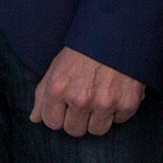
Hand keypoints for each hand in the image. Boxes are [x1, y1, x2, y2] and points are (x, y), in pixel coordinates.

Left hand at [30, 47, 144, 136]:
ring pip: (97, 130)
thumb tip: (35, 118)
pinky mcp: (127, 103)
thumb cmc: (83, 49)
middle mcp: (81, 98)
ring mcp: (105, 102)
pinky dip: (118, 110)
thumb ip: (42, 95)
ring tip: (100, 96)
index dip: (58, 115)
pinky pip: (119, 120)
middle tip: (85, 100)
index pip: (52, 123)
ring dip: (98, 118)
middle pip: (75, 130)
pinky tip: (116, 91)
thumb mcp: (56, 66)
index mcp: (59, 89)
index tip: (65, 106)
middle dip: (78, 119)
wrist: (116, 32)